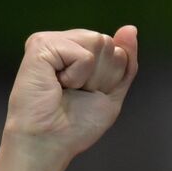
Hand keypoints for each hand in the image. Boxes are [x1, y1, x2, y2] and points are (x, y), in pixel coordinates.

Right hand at [0, 26, 138, 170]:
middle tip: (77, 93)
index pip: (118, 50)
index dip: (111, 78)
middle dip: (103, 76)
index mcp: (78, 51)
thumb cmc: (76, 124)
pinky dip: (78, 76)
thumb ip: (125, 62)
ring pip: (99, 42)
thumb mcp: (112, 92)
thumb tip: (130, 28)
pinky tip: (58, 84)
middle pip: (109, 44)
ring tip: (67, 88)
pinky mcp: (41, 44)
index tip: (89, 95)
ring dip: (91, 76)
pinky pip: (83, 54)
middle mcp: (63, 41)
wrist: (49, 142)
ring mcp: (51, 40)